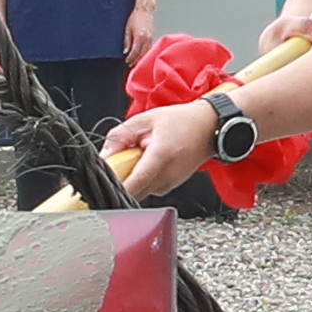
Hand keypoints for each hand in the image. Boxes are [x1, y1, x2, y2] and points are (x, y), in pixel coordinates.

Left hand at [101, 99, 218, 202]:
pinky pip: (147, 188)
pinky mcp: (170, 187)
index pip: (132, 184)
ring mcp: (170, 184)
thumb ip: (120, 136)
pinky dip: (141, 178)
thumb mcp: (145, 120)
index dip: (114, 187)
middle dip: (120, 180)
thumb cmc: (180, 121)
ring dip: (131, 178)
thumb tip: (104, 155)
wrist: (209, 127)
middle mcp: (167, 176)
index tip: (102, 182)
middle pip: (132, 192)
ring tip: (138, 158)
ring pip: (139, 191)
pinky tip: (148, 162)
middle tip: (119, 162)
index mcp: (160, 157)